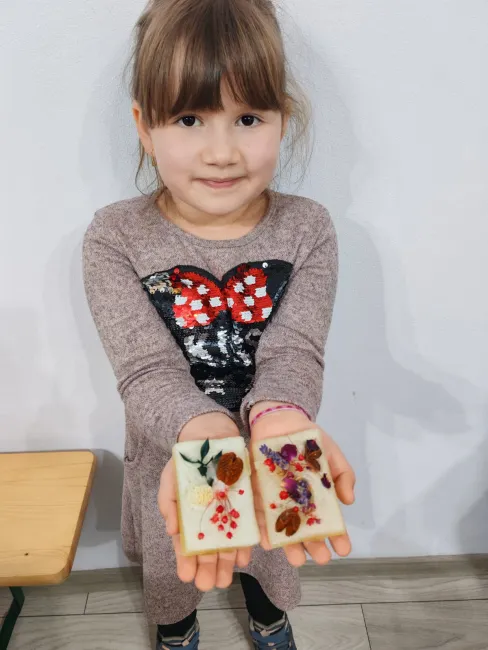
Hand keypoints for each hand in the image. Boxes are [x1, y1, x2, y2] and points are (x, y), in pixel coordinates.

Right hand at [158, 413, 251, 590]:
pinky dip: (246, 542)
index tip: (185, 577)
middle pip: (209, 549)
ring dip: (227, 562)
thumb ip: (169, 504)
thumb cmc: (187, 461)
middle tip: (208, 585)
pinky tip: (244, 556)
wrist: (210, 436)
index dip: (186, 561)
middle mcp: (210, 520)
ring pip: (229, 543)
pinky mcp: (247, 504)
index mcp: (189, 518)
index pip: (187, 545)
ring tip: (225, 580)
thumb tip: (172, 530)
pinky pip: (248, 526)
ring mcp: (229, 513)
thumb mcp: (171, 479)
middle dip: (208, 568)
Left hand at [250, 406, 354, 565]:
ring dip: (289, 544)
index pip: (329, 520)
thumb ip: (343, 475)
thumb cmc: (310, 440)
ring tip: (297, 559)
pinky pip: (260, 513)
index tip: (344, 550)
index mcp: (318, 497)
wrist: (281, 420)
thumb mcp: (331, 454)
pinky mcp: (258, 492)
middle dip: (313, 545)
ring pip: (283, 527)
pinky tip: (268, 542)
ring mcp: (277, 499)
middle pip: (305, 529)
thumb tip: (349, 500)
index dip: (337, 535)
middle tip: (320, 558)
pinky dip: (263, 528)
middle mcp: (297, 503)